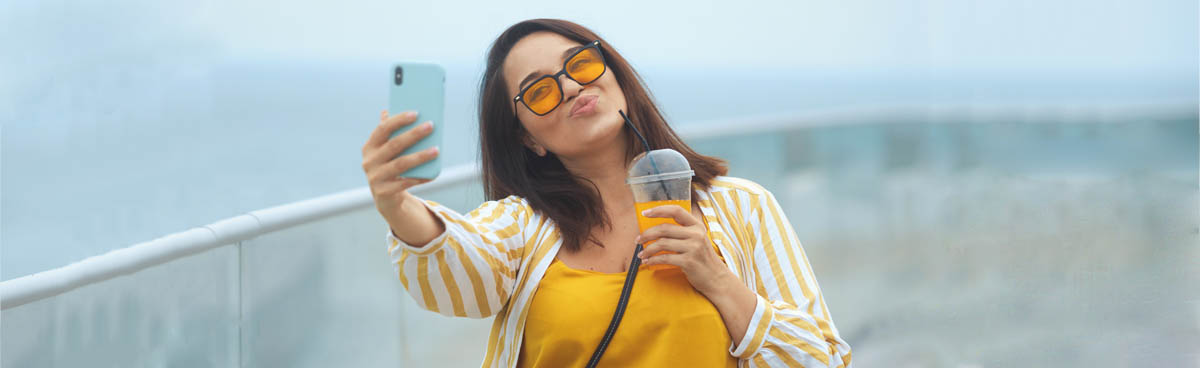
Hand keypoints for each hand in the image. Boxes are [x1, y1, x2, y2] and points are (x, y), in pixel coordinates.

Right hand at [361, 110, 438, 229]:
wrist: (385, 197)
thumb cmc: (389, 166)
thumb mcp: (385, 150)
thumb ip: (388, 133)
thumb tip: (387, 111)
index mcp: (369, 147)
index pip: (383, 129)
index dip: (398, 120)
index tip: (416, 113)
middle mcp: (369, 161)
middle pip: (394, 145)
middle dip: (414, 134)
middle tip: (430, 126)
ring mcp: (375, 177)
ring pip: (401, 164)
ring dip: (420, 156)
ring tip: (436, 150)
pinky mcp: (383, 191)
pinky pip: (405, 183)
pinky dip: (419, 177)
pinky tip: (431, 173)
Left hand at [636, 205, 732, 295]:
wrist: (716, 279)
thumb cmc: (702, 259)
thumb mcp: (697, 240)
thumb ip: (682, 232)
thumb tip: (655, 229)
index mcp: (697, 226)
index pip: (676, 210)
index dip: (659, 210)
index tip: (645, 212)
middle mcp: (696, 234)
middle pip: (664, 228)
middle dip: (647, 234)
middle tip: (638, 240)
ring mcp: (693, 248)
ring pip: (662, 243)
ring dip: (648, 249)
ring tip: (642, 254)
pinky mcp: (689, 261)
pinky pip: (665, 258)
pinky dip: (653, 260)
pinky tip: (648, 262)